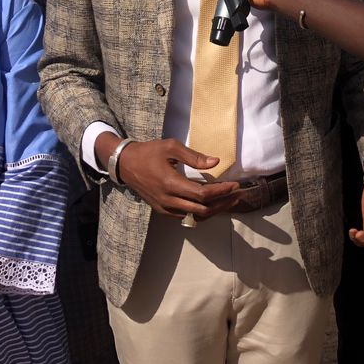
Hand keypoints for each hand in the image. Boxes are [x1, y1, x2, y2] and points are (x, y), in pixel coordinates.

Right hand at [115, 138, 242, 218]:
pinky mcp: (162, 211)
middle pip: (202, 210)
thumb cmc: (149, 152)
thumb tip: (216, 162)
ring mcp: (165, 208)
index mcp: (170, 183)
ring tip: (229, 201)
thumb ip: (194, 156)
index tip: (235, 185)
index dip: (221, 192)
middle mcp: (168, 200)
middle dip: (223, 204)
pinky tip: (211, 204)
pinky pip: (186, 216)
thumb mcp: (171, 147)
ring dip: (214, 210)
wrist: (125, 164)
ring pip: (195, 216)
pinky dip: (201, 212)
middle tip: (237, 195)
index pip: (202, 194)